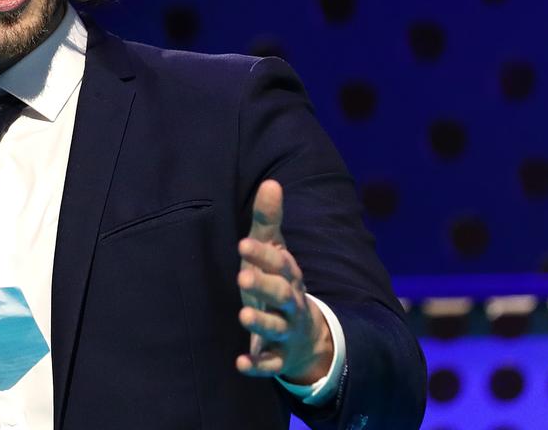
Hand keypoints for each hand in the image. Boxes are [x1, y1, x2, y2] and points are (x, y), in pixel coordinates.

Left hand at [235, 179, 333, 384]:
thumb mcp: (274, 252)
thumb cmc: (280, 283)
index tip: (243, 244)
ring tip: (243, 315)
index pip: (279, 262)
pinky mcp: (279, 356)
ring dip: (262, 322)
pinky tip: (240, 363)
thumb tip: (271, 182)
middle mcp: (291, 301)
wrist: (307, 335)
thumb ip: (269, 220)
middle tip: (242, 277)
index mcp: (288, 275)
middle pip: (282, 293)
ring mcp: (286, 330)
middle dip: (265, 285)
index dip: (262, 254)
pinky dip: (257, 364)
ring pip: (278, 326)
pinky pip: (270, 363)